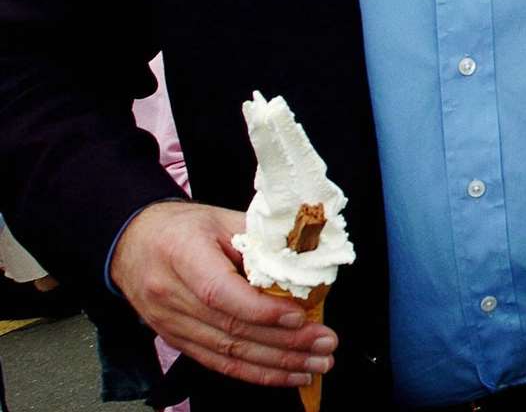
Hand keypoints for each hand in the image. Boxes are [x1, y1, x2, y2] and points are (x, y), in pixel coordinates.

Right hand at [110, 201, 336, 387]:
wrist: (132, 243)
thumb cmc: (182, 227)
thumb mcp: (222, 218)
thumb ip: (261, 239)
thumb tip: (305, 261)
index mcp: (182, 254)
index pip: (220, 292)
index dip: (262, 310)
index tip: (298, 316)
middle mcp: (171, 295)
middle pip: (230, 328)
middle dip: (284, 343)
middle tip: (324, 345)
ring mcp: (171, 323)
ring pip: (227, 352)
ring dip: (276, 364)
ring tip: (315, 365)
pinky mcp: (176, 340)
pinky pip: (217, 362)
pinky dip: (254, 372)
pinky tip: (285, 374)